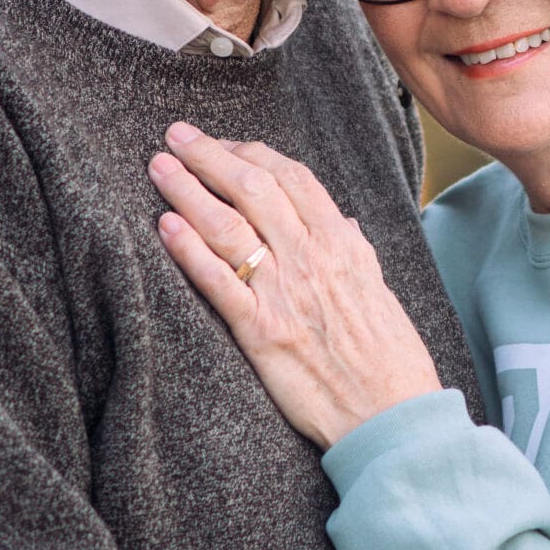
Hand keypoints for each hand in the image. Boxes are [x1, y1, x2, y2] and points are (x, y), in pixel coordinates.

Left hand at [150, 125, 442, 447]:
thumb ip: (355, 253)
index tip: (225, 144)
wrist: (391, 414)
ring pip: (227, 225)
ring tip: (159, 168)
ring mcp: (284, 293)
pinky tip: (164, 226)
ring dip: (187, 190)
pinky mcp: (261, 332)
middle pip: (252, 188)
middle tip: (176, 135)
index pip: (292, 178)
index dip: (253, 153)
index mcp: (342, 245)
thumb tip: (341, 223)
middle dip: (209, 155)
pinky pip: (217, 282)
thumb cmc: (391, 358)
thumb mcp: (380, 291)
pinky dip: (188, 250)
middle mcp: (311, 259)